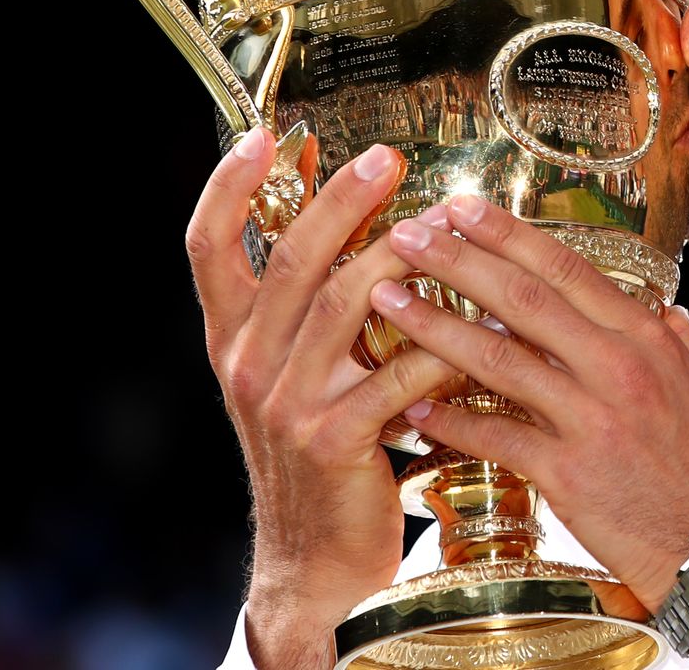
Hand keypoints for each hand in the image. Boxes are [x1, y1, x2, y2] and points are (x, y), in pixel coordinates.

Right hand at [185, 127, 458, 667]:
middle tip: (389, 157)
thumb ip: (315, 300)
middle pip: (289, 259)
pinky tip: (480, 320)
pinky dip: (441, 344)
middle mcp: (248, 362)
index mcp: (233, 336)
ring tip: (448, 225)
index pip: (208, 245)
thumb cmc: (326, 447)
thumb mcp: (299, 369)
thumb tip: (356, 214)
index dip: (229, 186)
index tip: (263, 133)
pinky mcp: (333, 440)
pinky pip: (395, 374)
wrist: (318, 554)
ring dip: (401, 259)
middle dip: (340, 200)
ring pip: (343, 306)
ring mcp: (286, 403)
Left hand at [367, 194, 688, 610]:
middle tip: (407, 235)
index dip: (509, 235)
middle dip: (458, 261)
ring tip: (386, 300)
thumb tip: (669, 312)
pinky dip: (448, 421)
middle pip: (523, 299)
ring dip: (434, 326)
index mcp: (647, 340)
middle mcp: (618, 368)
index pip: (567, 269)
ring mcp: (591, 419)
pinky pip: (494, 436)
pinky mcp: (567, 473)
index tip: (463, 208)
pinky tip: (409, 406)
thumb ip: (681, 347)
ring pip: (498, 359)